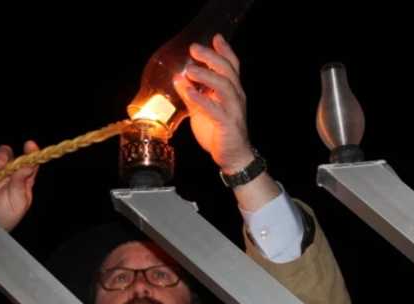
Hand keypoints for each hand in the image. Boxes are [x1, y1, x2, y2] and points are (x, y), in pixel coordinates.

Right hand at [0, 141, 38, 230]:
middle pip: (5, 154)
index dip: (30, 151)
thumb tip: (30, 164)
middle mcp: (5, 172)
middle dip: (2, 156)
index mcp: (20, 178)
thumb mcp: (18, 202)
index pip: (27, 160)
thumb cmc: (4, 218)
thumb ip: (22, 182)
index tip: (30, 146)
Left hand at [173, 34, 253, 173]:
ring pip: (224, 86)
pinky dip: (202, 100)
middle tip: (194, 49)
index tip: (215, 37)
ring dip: (206, 76)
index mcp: (232, 91)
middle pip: (227, 71)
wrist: (233, 156)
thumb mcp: (202, 110)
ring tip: (189, 70)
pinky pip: (216, 110)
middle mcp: (236, 97)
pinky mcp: (227, 124)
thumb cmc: (219, 132)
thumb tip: (177, 78)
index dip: (225, 51)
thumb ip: (192, 94)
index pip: (232, 66)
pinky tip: (190, 93)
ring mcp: (233, 110)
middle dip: (212, 57)